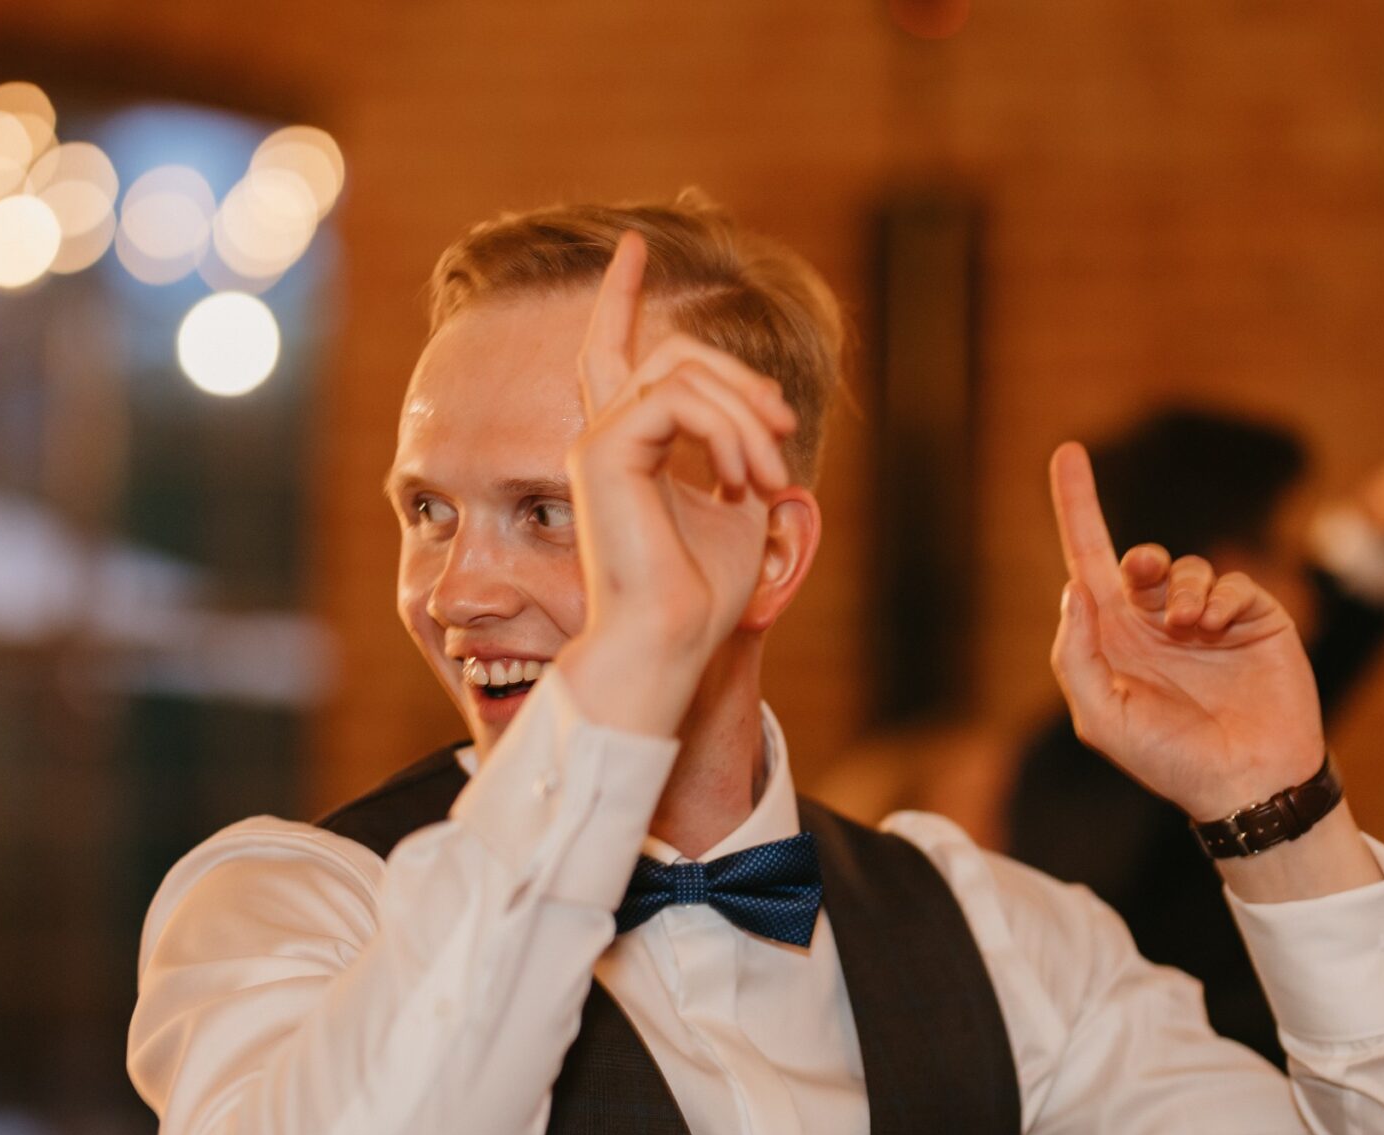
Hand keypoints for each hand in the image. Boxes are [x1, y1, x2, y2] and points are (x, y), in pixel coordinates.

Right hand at [557, 232, 798, 734]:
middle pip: (672, 354)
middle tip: (786, 431)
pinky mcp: (603, 451)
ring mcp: (598, 442)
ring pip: (681, 370)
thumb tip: (765, 431)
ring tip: (770, 479)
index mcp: (627, 449)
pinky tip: (743, 479)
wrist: (669, 640)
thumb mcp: (739, 512)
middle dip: (740, 379)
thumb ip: (740, 458)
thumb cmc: (700, 595)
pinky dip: (726, 431)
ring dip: (746, 417)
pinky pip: (676, 399)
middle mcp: (603, 438)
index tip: (633, 245)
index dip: (619, 297)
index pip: (612, 354)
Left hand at [1047, 442, 1325, 819]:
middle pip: (1139, 560)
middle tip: (1140, 575)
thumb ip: (1076, 654)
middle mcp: (1156, 625)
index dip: (1076, 508)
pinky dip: (1218, 597)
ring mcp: (1208, 621)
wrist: (1245, 783)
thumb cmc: (1168, 760)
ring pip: (1185, 568)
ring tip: (1187, 629)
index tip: (1066, 453)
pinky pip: (1231, 583)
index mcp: (1114, 642)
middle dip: (1138, 558)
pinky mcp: (1254, 620)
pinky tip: (1214, 628)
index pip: (1088, 564)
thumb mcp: (1101, 717)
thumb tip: (1074, 590)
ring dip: (1180, 589)